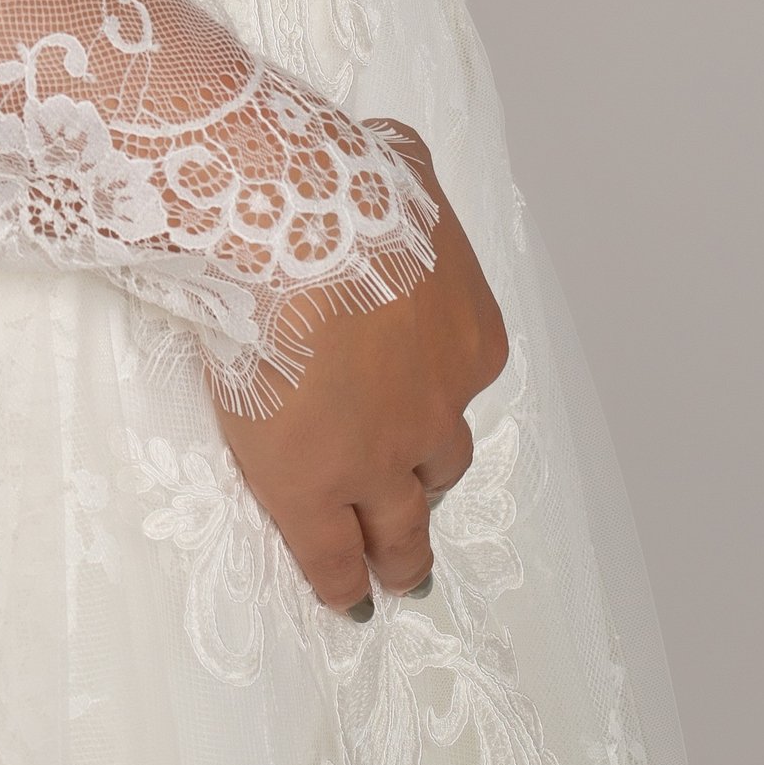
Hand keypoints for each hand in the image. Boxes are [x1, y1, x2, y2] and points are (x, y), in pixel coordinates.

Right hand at [214, 122, 508, 615]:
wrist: (296, 234)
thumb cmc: (341, 186)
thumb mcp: (398, 170)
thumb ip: (404, 184)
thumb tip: (391, 164)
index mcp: (468, 340)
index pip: (455, 385)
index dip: (430, 397)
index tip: (410, 403)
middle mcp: (439, 410)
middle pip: (442, 461)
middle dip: (427, 479)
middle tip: (415, 504)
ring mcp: (382, 459)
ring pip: (405, 525)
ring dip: (402, 552)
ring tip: (399, 578)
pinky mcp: (316, 491)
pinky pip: (333, 555)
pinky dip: (341, 581)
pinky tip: (344, 600)